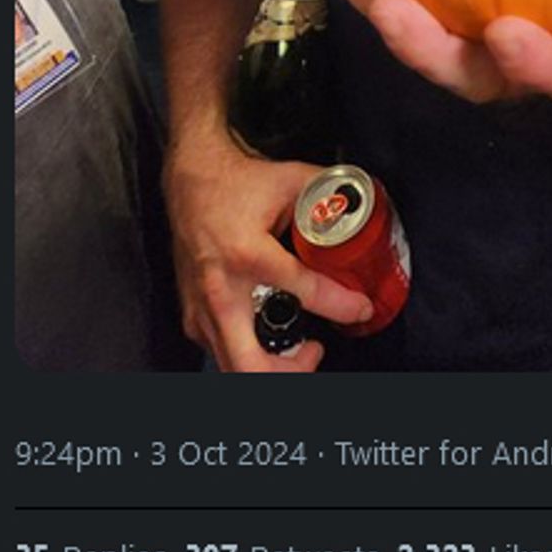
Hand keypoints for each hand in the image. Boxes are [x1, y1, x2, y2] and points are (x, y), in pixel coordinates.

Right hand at [163, 135, 373, 371]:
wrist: (190, 180)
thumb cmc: (234, 182)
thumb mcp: (290, 180)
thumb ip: (328, 197)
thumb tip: (361, 208)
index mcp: (247, 255)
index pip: (302, 292)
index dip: (341, 305)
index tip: (361, 308)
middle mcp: (221, 291)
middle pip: (252, 366)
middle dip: (293, 371)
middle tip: (316, 349)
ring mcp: (202, 309)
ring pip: (234, 369)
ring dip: (273, 368)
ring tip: (299, 348)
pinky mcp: (193, 317)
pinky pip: (221, 354)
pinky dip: (250, 354)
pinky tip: (270, 336)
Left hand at [329, 0, 551, 105]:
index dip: (536, 65)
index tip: (508, 32)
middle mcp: (528, 62)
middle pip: (474, 77)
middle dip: (430, 52)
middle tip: (396, 8)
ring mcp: (485, 48)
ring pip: (429, 47)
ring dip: (384, 10)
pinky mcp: (455, 20)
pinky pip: (413, 3)